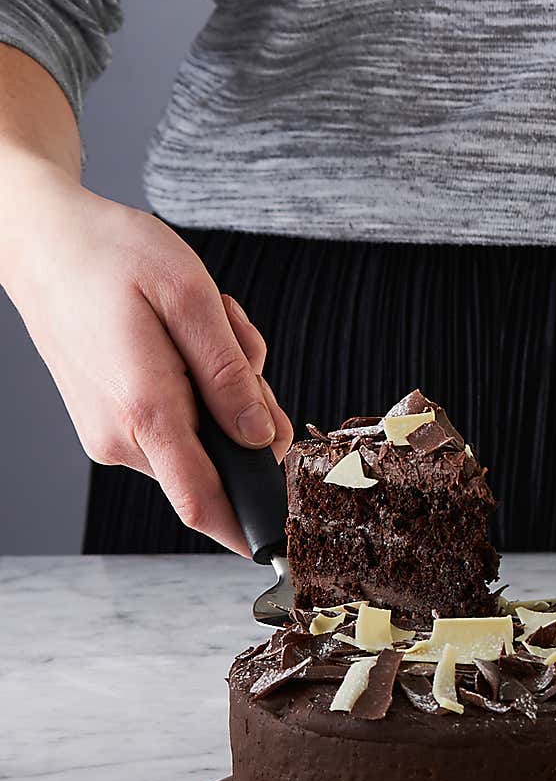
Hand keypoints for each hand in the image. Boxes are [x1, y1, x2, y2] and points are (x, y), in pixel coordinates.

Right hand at [1, 170, 294, 553]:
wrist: (42, 240)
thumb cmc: (112, 257)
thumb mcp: (191, 299)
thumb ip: (230, 375)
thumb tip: (261, 438)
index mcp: (144, 412)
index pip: (204, 502)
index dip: (251, 529)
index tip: (287, 540)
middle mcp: (122, 437)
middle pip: (223, 458)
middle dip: (250, 406)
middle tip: (233, 339)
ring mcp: (112, 432)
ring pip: (205, 433)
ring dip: (224, 384)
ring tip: (200, 323)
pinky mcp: (111, 420)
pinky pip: (180, 418)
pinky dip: (199, 380)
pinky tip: (183, 333)